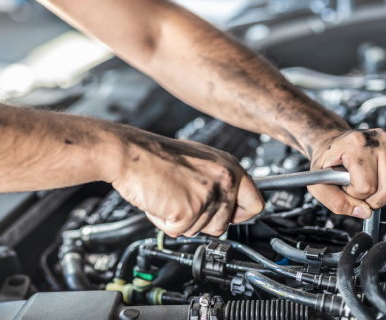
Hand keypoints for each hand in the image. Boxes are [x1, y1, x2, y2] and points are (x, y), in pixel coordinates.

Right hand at [109, 128, 263, 236]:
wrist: (130, 153)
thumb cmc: (157, 155)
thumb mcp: (200, 161)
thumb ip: (218, 181)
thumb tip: (229, 204)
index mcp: (229, 166)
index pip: (255, 204)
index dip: (239, 215)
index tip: (229, 216)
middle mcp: (224, 180)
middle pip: (224, 225)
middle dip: (201, 220)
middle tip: (183, 200)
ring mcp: (207, 196)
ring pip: (199, 230)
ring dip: (181, 220)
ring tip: (169, 196)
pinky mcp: (188, 211)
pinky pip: (177, 232)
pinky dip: (164, 222)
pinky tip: (160, 201)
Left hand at [308, 129, 385, 217]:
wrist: (336, 143)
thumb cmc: (329, 162)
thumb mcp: (319, 183)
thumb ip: (336, 202)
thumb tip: (365, 212)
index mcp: (356, 143)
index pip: (366, 186)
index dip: (355, 194)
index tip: (347, 185)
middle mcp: (379, 138)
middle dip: (373, 199)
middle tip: (361, 189)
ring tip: (371, 180)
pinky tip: (384, 177)